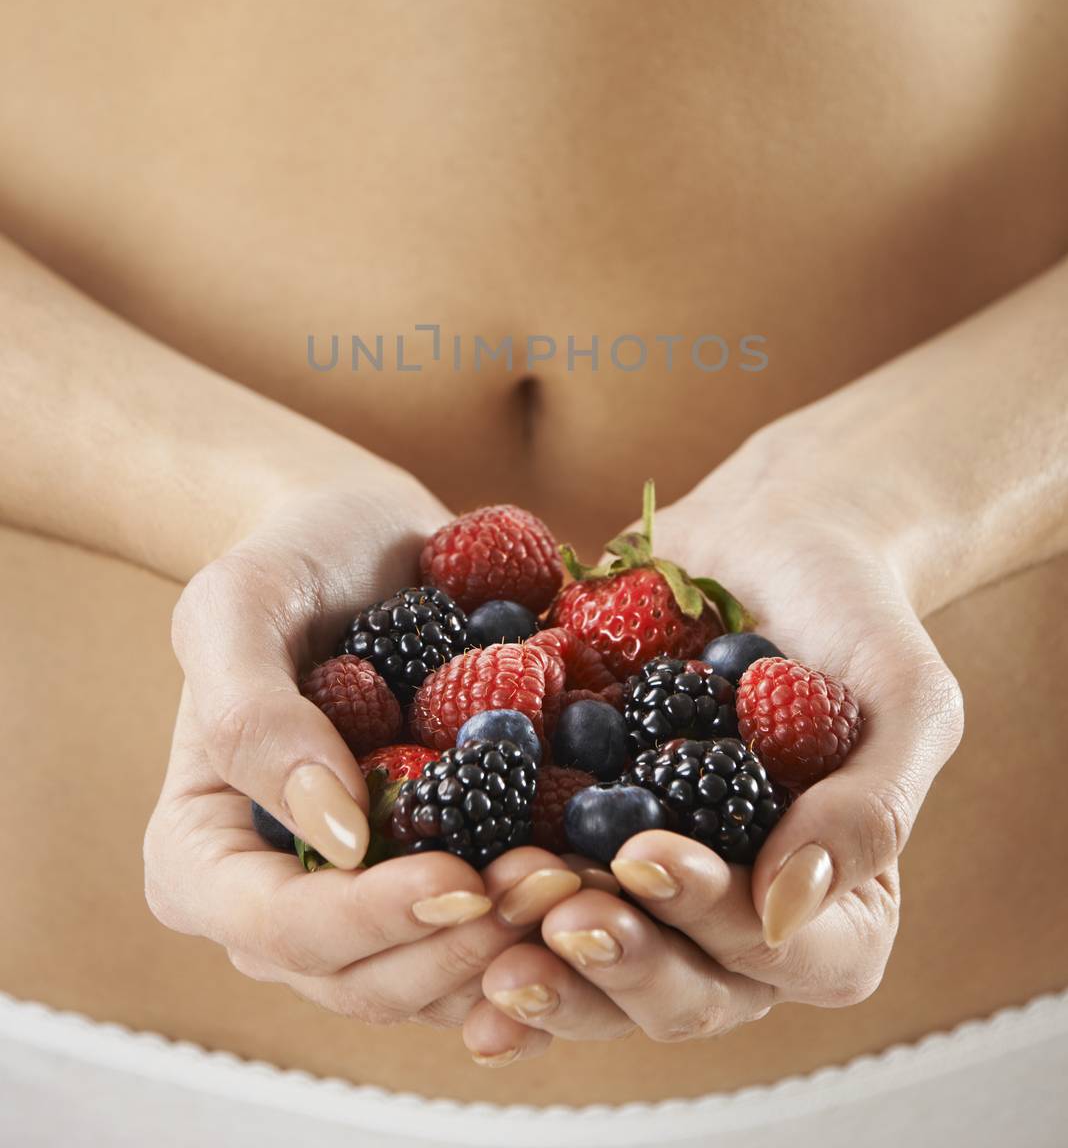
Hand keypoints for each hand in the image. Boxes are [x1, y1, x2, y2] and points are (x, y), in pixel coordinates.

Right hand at [144, 473, 582, 1028]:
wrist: (368, 539)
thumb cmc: (290, 560)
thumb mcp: (240, 605)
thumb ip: (253, 717)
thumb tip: (340, 838)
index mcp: (203, 860)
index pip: (282, 930)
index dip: (372, 921)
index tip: (459, 878)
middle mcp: (279, 905)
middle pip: (367, 980)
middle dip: (463, 944)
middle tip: (555, 880)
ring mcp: (364, 904)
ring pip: (438, 980)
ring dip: (520, 949)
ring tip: (591, 881)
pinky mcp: (437, 884)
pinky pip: (489, 941)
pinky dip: (549, 929)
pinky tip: (607, 886)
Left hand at [461, 440, 963, 1061]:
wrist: (767, 536)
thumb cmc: (854, 611)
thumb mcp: (903, 694)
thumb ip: (872, 804)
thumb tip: (789, 906)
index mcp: (832, 909)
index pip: (779, 952)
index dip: (710, 919)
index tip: (648, 856)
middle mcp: (736, 918)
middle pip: (678, 988)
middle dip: (611, 956)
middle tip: (550, 907)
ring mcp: (650, 886)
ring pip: (594, 962)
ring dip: (535, 947)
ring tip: (480, 903)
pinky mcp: (576, 836)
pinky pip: (529, 892)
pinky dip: (479, 902)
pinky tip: (429, 889)